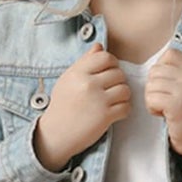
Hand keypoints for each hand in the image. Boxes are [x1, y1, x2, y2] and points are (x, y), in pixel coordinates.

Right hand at [34, 43, 130, 170]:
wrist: (55, 134)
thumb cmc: (62, 106)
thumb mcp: (67, 80)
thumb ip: (84, 63)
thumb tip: (99, 46)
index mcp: (77, 73)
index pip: (105, 57)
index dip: (111, 64)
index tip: (107, 73)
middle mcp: (87, 84)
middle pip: (119, 74)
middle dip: (117, 82)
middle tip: (108, 91)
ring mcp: (97, 101)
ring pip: (125, 90)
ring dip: (122, 96)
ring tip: (111, 101)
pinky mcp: (105, 117)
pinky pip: (126, 107)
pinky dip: (123, 110)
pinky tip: (112, 112)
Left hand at [146, 36, 181, 173]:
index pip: (168, 55)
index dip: (162, 71)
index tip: (171, 86)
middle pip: (155, 70)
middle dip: (155, 87)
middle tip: (169, 100)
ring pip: (151, 85)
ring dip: (153, 99)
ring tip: (168, 108)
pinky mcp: (178, 103)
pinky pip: (151, 98)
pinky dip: (153, 109)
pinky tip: (166, 115)